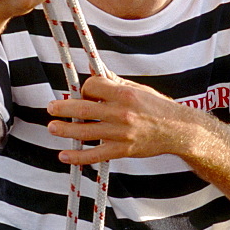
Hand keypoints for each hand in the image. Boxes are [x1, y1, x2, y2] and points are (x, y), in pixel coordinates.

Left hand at [46, 73, 180, 164]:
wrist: (179, 131)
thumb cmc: (157, 107)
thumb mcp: (138, 89)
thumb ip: (114, 83)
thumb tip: (95, 72)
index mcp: (125, 94)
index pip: (93, 86)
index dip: (84, 88)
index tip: (83, 92)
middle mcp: (122, 113)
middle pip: (84, 109)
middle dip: (63, 108)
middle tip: (51, 108)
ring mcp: (121, 133)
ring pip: (85, 132)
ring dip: (65, 130)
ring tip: (52, 128)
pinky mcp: (123, 150)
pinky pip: (96, 154)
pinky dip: (78, 157)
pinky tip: (65, 156)